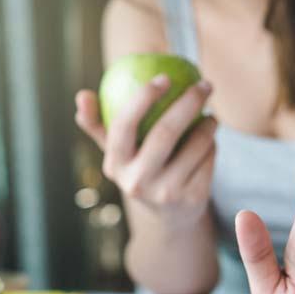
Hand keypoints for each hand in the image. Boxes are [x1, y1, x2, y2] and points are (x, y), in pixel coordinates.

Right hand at [75, 75, 216, 225]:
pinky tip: (211, 141)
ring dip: (208, 124)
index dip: (143, 98)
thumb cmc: (141, 169)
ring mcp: (166, 193)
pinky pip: (208, 159)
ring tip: (210, 116)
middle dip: (188, 102)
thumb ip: (98, 124)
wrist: (170, 216)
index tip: (163, 78)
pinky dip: (212, 145)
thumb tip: (82, 95)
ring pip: (195, 145)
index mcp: (115, 165)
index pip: (123, 126)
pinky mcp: (192, 199)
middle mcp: (138, 182)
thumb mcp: (118, 153)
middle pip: (165, 132)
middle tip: (204, 85)